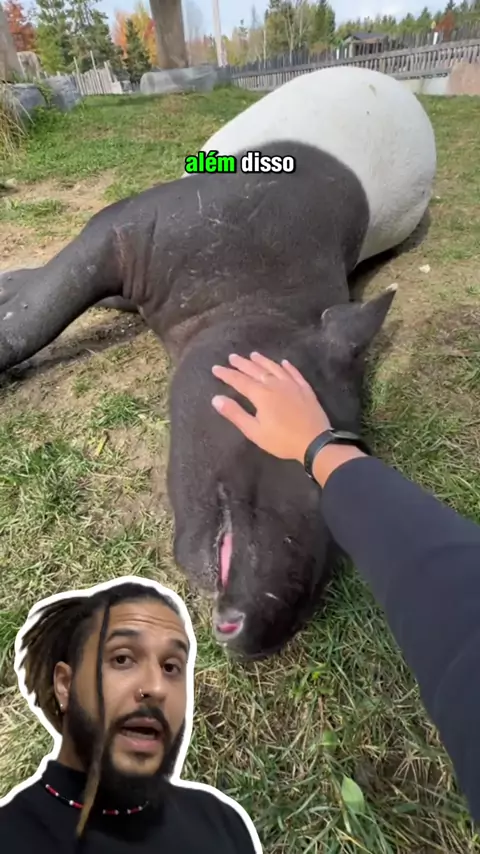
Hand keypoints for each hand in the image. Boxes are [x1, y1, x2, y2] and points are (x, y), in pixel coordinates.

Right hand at [211, 352, 330, 463]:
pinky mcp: (305, 389)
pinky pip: (294, 373)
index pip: (240, 381)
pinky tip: (284, 362)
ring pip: (274, 368)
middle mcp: (275, 384)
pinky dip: (288, 367)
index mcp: (261, 395)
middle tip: (232, 357)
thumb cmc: (281, 440)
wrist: (314, 442)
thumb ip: (235, 413)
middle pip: (256, 370)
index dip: (227, 374)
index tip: (216, 368)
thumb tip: (216, 399)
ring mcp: (292, 385)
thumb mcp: (254, 431)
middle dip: (242, 364)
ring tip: (253, 355)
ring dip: (263, 361)